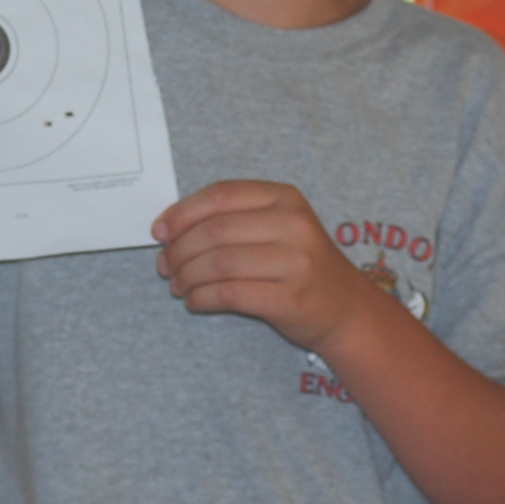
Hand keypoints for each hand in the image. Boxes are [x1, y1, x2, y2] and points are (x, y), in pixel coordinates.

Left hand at [151, 180, 380, 352]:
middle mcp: (294, 225)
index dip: (183, 212)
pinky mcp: (290, 298)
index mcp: (285, 198)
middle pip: (216, 230)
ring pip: (219, 263)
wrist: (345, 308)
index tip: (159, 231)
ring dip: (187, 276)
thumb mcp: (277, 226)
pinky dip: (201, 298)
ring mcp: (295, 262)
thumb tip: (168, 227)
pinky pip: (229, 294)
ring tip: (177, 285)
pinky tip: (194, 301)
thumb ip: (232, 218)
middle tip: (164, 265)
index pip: (222, 195)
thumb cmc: (298, 265)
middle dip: (179, 249)